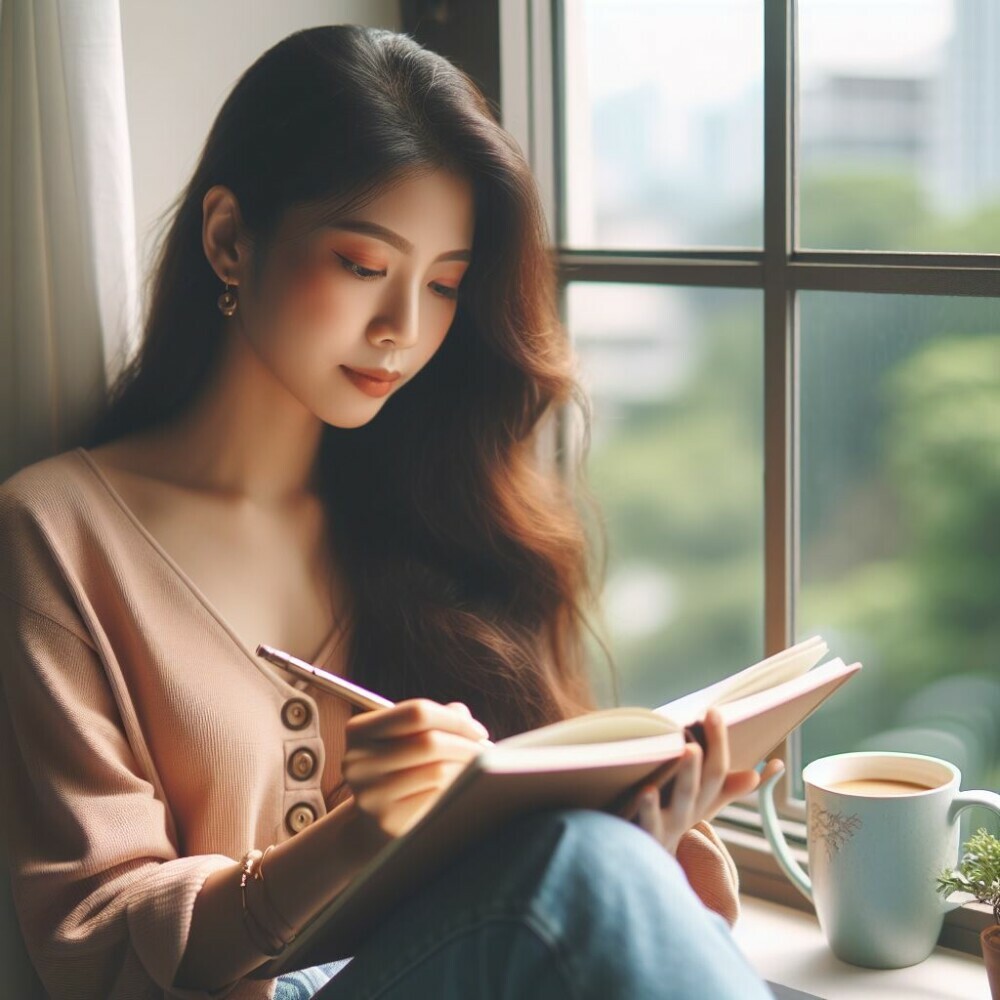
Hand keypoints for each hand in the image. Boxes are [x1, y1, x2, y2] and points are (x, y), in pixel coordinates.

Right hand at [341, 698, 488, 841]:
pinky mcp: (387, 820)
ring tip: (478, 769)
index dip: (454, 719)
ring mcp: (370, 792)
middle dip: (467, 744)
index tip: (478, 731)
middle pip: (429, 741)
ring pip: (436, 770)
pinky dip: (455, 789)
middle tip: (486, 752)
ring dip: (465, 768)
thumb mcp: (406, 740)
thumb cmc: (399, 771)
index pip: (416, 712)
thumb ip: (434, 720)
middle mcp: (358, 761)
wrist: (372, 825)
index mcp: (359, 730)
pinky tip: (463, 788)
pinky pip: (435, 796)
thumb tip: (462, 713)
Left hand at [619, 708, 783, 854]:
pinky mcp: (647, 838)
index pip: (717, 771)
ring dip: (687, 775)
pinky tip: (645, 789)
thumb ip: (730, 786)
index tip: (714, 711)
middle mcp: (689, 813)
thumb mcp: (705, 805)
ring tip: (690, 749)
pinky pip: (649, 824)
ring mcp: (669, 826)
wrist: (649, 867)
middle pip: (704, 784)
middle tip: (708, 719)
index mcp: (702, 801)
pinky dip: (648, 807)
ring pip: (681, 801)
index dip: (719, 741)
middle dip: (708, 753)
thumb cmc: (675, 823)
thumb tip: (771, 767)